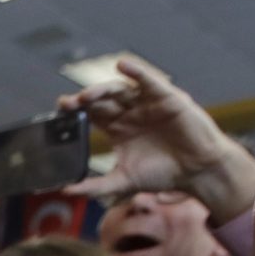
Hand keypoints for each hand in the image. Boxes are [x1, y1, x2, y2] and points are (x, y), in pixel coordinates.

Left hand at [56, 57, 254, 221]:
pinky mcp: (165, 96)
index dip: (74, 113)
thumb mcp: (123, 182)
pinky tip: (123, 64)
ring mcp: (146, 102)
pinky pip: (148, 79)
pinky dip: (136, 70)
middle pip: (100, 101)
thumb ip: (94, 186)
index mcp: (116, 128)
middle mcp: (128, 112)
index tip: (58, 115)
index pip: (90, 115)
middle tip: (65, 105)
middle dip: (82, 101)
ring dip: (100, 90)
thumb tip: (65, 191)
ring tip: (85, 95)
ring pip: (119, 90)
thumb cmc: (162, 173)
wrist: (196, 171)